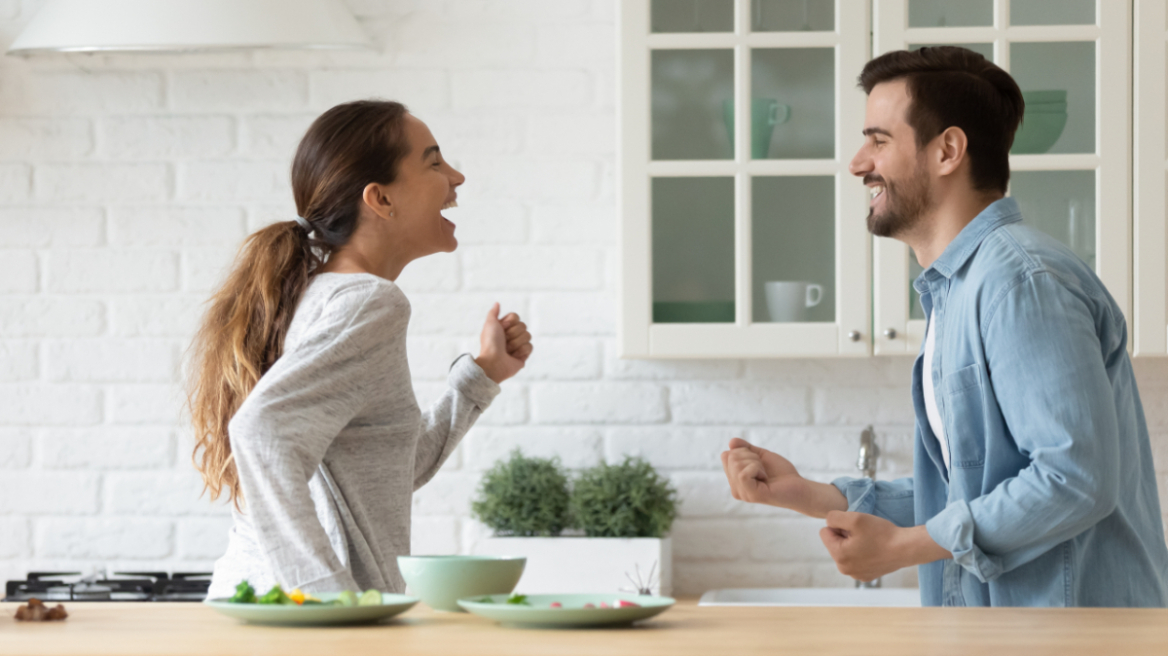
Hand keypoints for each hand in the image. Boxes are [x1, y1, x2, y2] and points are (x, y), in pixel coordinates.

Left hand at [474, 303, 531, 383]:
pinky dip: (521, 351)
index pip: (516, 317)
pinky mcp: (524, 355)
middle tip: (504, 341)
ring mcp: (518, 345)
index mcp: (504, 327)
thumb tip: (497, 303)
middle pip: (523, 325)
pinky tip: (513, 356)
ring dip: (516, 343)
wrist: (493, 362)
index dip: (510, 322)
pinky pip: (530, 346)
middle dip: (513, 333)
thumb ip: (493, 313)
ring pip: (527, 335)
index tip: (502, 328)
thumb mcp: (489, 324)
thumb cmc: (490, 343)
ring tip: (507, 350)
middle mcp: (511, 335)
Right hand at [721, 438, 847, 517]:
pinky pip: (743, 473)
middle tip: (763, 468)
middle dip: (750, 456)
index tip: (758, 462)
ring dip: (756, 463)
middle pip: (730, 457)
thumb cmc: (781, 473)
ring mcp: (742, 493)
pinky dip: (757, 468)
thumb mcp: (761, 456)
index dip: (743, 452)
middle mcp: (735, 488)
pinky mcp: (751, 494)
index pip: (726, 455)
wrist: (799, 487)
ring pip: (736, 464)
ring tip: (765, 474)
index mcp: (735, 480)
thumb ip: (746, 448)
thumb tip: (731, 442)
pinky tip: (765, 477)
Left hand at [819, 512, 949, 580]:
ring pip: (846, 551)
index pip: (825, 532)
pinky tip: (875, 549)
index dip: (838, 525)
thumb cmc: (881, 533)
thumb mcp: (854, 518)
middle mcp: (844, 569)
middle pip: (835, 543)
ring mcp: (856, 575)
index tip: (854, 527)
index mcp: (838, 556)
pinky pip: (857, 560)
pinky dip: (863, 553)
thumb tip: (829, 523)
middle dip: (845, 535)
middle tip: (863, 533)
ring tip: (870, 541)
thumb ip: (834, 517)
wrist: (906, 548)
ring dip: (854, 543)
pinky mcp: (867, 576)